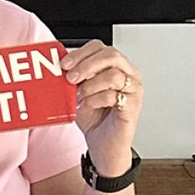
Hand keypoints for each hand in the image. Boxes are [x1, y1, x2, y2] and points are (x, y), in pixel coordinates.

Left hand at [61, 40, 142, 175]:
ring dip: (90, 85)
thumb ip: (75, 77)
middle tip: (71, 77)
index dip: (81, 53)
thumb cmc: (95, 119)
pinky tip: (87, 105)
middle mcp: (129, 75)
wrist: (103, 146)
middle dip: (86, 65)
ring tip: (80, 96)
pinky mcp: (132, 107)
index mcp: (117, 67)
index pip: (101, 48)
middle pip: (111, 55)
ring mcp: (133, 91)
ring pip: (113, 75)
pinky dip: (95, 100)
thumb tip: (60, 63)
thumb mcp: (79, 92)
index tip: (64, 64)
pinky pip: (114, 96)